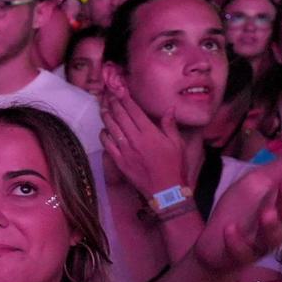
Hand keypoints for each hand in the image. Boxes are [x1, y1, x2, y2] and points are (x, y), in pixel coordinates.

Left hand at [99, 86, 185, 200]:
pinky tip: (104, 130)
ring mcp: (125, 151)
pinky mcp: (119, 162)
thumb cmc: (175, 167)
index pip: (135, 111)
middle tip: (109, 96)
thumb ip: (170, 125)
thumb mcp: (177, 144)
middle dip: (114, 104)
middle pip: (121, 117)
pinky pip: (107, 145)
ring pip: (112, 129)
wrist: (166, 191)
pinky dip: (104, 136)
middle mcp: (135, 140)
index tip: (121, 91)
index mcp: (150, 133)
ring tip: (104, 108)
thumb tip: (169, 108)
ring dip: (107, 117)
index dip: (126, 99)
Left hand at [192, 137, 281, 273]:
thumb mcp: (258, 181)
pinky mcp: (241, 256)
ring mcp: (261, 243)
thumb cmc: (241, 209)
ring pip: (272, 237)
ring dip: (270, 225)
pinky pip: (241, 251)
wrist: (214, 243)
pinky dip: (236, 241)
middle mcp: (279, 225)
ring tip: (267, 212)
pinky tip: (230, 229)